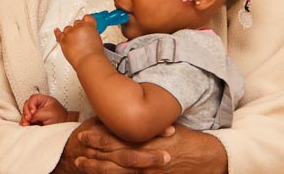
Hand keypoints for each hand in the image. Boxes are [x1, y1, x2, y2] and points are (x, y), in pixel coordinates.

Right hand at [20, 93, 68, 125]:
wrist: (64, 129)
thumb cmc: (60, 118)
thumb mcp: (49, 113)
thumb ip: (37, 114)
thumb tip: (28, 118)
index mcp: (44, 100)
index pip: (33, 98)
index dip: (31, 105)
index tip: (33, 112)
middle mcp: (38, 106)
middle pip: (27, 105)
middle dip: (26, 112)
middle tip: (28, 119)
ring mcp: (35, 114)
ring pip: (25, 114)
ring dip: (24, 119)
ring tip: (27, 124)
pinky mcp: (34, 122)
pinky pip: (26, 121)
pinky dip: (25, 124)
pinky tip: (26, 126)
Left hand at [54, 15, 103, 67]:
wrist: (88, 61)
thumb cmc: (94, 54)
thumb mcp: (97, 39)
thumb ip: (91, 33)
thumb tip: (89, 35)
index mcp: (89, 26)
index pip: (87, 18)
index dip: (86, 21)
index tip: (86, 23)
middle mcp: (78, 27)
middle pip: (77, 23)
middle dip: (79, 28)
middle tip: (81, 36)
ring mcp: (69, 34)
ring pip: (68, 28)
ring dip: (70, 33)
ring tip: (74, 40)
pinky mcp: (63, 40)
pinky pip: (58, 34)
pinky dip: (57, 32)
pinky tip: (57, 30)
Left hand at [54, 118, 226, 173]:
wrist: (206, 159)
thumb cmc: (187, 140)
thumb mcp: (167, 127)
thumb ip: (148, 125)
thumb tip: (131, 116)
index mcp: (146, 142)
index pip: (117, 139)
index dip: (98, 136)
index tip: (85, 133)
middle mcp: (143, 158)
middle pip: (112, 157)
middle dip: (93, 153)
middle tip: (77, 149)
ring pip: (116, 173)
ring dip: (97, 168)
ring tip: (81, 165)